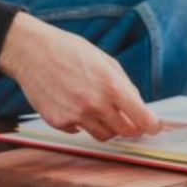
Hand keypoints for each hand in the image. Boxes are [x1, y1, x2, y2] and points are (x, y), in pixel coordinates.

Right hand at [0, 13, 161, 141]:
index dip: (152, 125)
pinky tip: (74, 104)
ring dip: (107, 127)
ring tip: (99, 109)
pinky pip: (79, 131)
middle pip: (125, 132)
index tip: (155, 126)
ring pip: (103, 136)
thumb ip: (124, 84)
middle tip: (130, 120)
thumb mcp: (104, 60)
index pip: (142, 118)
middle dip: (131, 127)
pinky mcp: (59, 122)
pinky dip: (82, 122)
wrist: (31, 51)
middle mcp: (95, 104)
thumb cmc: (69, 51)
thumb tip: (138, 106)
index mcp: (111, 85)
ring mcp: (76, 115)